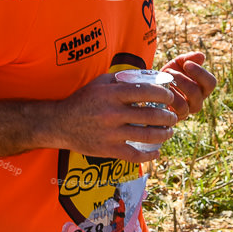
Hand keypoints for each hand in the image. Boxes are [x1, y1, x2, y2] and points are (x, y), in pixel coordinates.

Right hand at [49, 72, 178, 160]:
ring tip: (169, 131)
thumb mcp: (100, 82)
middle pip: (152, 116)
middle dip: (169, 116)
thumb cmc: (83, 100)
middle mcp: (113, 113)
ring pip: (148, 136)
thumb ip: (122, 78)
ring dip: (164, 134)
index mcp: (112, 94)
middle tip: (173, 116)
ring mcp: (111, 134)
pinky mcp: (108, 150)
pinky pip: (135, 155)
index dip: (164, 95)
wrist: (60, 124)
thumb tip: (149, 76)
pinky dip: (150, 155)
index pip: (147, 92)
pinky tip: (157, 151)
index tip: (170, 97)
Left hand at [161, 52, 216, 120]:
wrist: (151, 87)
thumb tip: (201, 56)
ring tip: (164, 81)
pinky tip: (161, 91)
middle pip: (197, 93)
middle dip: (182, 80)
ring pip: (185, 105)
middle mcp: (196, 102)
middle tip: (169, 72)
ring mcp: (185, 112)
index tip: (187, 64)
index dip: (200, 73)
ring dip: (171, 93)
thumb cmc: (168, 75)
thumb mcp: (177, 63)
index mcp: (201, 88)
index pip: (211, 83)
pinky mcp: (173, 119)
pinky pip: (171, 113)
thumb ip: (188, 58)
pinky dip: (166, 100)